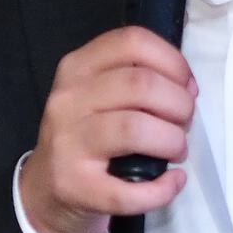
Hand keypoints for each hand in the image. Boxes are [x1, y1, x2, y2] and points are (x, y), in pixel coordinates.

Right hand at [19, 26, 194, 232]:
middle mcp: (68, 100)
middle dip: (179, 104)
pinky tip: (173, 181)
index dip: (173, 62)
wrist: (45, 190)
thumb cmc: (85, 136)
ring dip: (172, 140)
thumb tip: (187, 88)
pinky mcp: (75, 187)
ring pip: (135, 129)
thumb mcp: (97, 94)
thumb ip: (136, 80)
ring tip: (177, 150)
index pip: (132, 42)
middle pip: (141, 84)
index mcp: (77, 68)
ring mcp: (68, 144)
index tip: (186, 86)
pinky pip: (129, 190)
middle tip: (184, 124)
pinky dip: (163, 188)